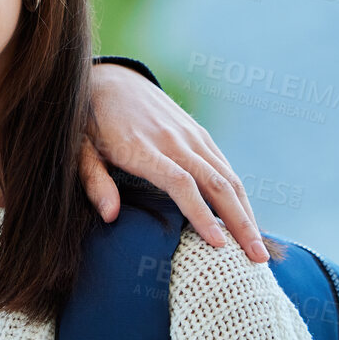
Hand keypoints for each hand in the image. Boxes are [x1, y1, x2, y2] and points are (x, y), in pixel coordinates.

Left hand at [84, 62, 266, 262]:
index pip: (180, 184)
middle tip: (258, 260)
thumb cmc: (88, 122)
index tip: (219, 244)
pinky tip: (245, 219)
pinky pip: (224, 165)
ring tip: (259, 249)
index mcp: (142, 148)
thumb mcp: (79, 149)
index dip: (200, 214)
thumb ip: (94, 181)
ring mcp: (190, 135)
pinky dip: (238, 194)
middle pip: (215, 184)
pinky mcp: (198, 133)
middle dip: (240, 223)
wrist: (110, 79)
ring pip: (227, 176)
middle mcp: (173, 140)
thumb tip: (109, 216)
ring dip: (247, 212)